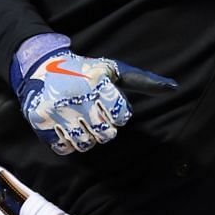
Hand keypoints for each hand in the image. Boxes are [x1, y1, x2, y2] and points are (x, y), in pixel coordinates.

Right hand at [17, 44, 177, 154]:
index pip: (122, 115)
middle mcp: (77, 96)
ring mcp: (57, 111)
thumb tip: (174, 87)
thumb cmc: (86, 71)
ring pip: (86, 144)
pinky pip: (64, 148)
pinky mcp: (40, 122)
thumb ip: (144, 81)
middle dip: (105, 127)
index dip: (119, 113)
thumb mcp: (114, 71)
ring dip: (88, 136)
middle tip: (95, 114)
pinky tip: (67, 127)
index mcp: (97, 81)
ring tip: (82, 121)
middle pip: (106, 134)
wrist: (41, 67)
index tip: (109, 103)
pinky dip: (69, 142)